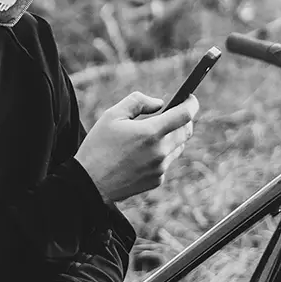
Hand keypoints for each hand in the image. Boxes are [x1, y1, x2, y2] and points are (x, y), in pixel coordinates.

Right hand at [74, 92, 198, 202]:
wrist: (89, 183)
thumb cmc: (98, 146)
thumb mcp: (112, 115)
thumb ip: (138, 102)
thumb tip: (159, 104)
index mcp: (151, 132)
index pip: (185, 115)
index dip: (191, 103)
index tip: (189, 98)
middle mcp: (160, 151)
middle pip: (186, 131)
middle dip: (183, 120)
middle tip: (172, 114)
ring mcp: (160, 168)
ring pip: (178, 147)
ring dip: (172, 137)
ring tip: (153, 133)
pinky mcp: (157, 181)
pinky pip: (167, 162)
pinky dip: (161, 154)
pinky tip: (142, 153)